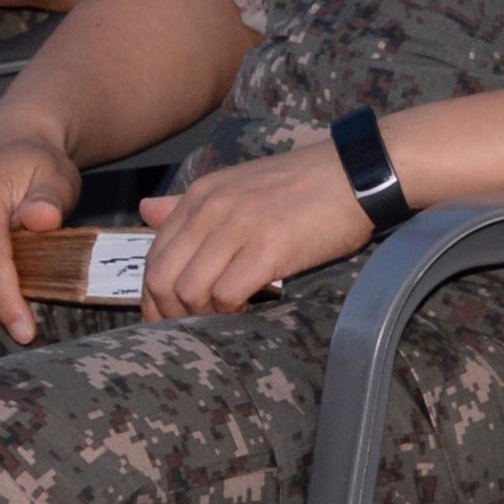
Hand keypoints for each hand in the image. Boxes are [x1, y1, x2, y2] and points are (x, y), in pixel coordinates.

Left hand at [134, 143, 373, 318]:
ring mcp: (239, 226)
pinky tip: (248, 312)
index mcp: (201, 195)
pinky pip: (226, 296)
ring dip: (201, 317)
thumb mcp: (238, 185)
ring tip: (224, 320)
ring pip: (189, 291)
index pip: (154, 256)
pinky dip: (230, 314)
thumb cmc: (303, 185)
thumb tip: (146, 211)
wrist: (357, 172)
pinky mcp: (269, 247)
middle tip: (192, 331)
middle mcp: (212, 208)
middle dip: (170, 315)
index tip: (171, 319)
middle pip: (161, 278)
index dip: (155, 297)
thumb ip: (190, 204)